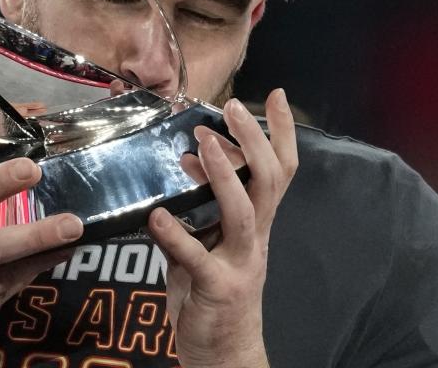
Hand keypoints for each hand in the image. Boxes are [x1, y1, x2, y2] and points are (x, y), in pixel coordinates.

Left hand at [148, 89, 297, 366]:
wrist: (225, 352)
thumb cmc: (214, 290)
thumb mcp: (208, 238)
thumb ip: (199, 202)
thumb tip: (184, 157)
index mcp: (257, 222)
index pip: (278, 170)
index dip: (280, 134)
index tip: (275, 95)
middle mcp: (256, 238)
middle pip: (268, 182)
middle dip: (254, 141)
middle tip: (234, 107)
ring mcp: (240, 263)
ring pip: (242, 213)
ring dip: (223, 176)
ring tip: (202, 144)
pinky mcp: (216, 288)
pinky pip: (197, 259)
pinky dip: (176, 236)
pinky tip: (156, 217)